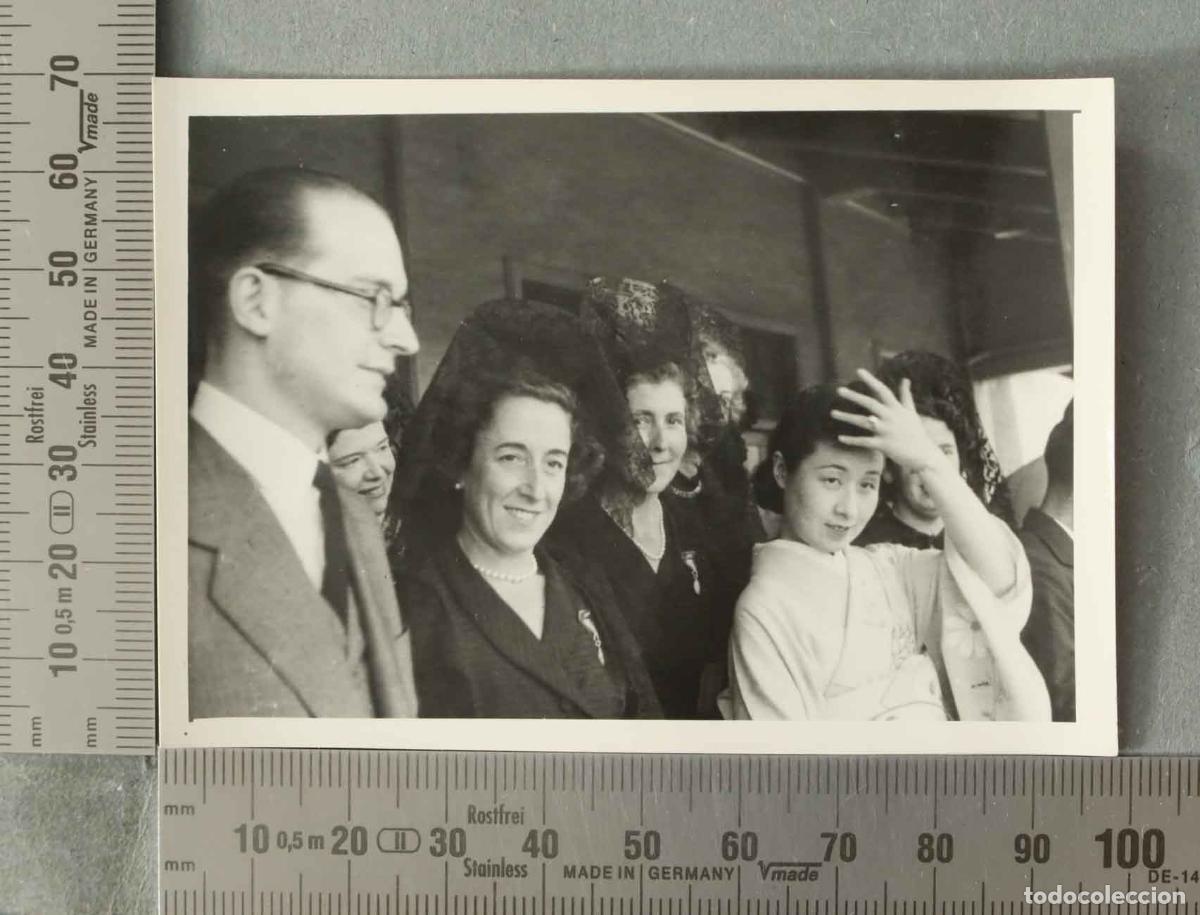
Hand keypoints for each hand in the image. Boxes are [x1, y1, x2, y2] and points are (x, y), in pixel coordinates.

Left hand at [831, 369, 947, 472]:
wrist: (923, 454)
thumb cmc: (915, 431)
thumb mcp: (911, 411)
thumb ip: (905, 395)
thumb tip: (905, 379)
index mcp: (896, 408)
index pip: (882, 390)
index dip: (871, 380)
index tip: (858, 370)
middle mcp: (890, 417)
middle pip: (870, 403)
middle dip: (854, 396)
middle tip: (839, 390)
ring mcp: (886, 430)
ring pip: (863, 422)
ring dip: (847, 417)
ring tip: (832, 413)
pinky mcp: (883, 444)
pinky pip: (864, 441)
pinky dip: (852, 440)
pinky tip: (840, 438)